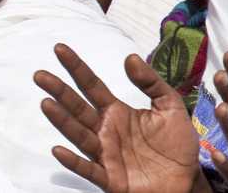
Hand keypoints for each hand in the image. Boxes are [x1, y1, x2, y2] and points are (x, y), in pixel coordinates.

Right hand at [36, 44, 199, 192]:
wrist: (187, 181)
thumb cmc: (176, 145)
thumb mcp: (171, 108)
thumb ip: (152, 83)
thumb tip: (130, 58)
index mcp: (117, 112)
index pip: (92, 86)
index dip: (76, 68)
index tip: (60, 49)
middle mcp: (105, 130)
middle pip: (78, 107)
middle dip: (59, 91)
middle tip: (40, 75)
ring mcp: (105, 154)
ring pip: (79, 134)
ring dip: (62, 121)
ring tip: (46, 103)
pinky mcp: (109, 178)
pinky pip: (88, 169)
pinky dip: (73, 161)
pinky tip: (58, 150)